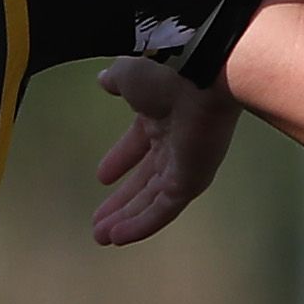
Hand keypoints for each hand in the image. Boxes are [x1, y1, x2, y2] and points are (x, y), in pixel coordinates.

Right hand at [90, 55, 240, 245]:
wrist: (204, 71)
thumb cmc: (167, 66)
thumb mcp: (128, 72)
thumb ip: (116, 80)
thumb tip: (104, 81)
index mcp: (159, 115)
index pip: (137, 145)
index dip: (120, 160)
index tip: (101, 177)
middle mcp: (174, 142)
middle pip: (144, 180)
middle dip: (121, 201)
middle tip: (100, 221)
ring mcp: (185, 164)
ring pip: (152, 200)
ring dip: (126, 218)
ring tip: (102, 237)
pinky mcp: (192, 179)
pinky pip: (164, 208)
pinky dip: (142, 224)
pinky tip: (120, 237)